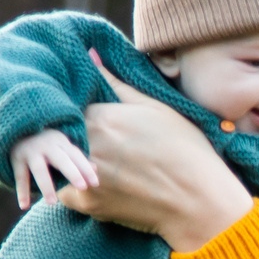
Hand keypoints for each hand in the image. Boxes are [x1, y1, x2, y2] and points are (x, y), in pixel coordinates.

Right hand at [11, 129, 95, 209]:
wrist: (15, 128)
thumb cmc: (45, 143)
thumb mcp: (61, 147)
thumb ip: (75, 159)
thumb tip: (95, 168)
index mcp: (60, 143)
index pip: (76, 156)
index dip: (86, 169)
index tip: (95, 184)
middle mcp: (47, 146)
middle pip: (61, 160)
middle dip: (72, 172)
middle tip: (83, 188)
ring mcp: (31, 152)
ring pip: (39, 170)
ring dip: (46, 186)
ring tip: (52, 203)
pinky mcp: (17, 159)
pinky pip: (20, 177)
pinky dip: (22, 192)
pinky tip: (24, 206)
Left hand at [57, 52, 253, 251]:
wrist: (198, 201)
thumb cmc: (184, 149)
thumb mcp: (154, 107)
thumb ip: (115, 83)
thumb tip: (88, 55)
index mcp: (100, 117)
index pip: (69, 104)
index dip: (78, 108)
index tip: (92, 115)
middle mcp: (86, 146)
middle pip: (61, 132)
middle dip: (70, 132)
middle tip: (98, 139)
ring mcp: (82, 176)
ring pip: (60, 161)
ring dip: (70, 158)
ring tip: (99, 159)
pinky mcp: (87, 203)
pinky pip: (66, 190)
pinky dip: (74, 185)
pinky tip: (97, 181)